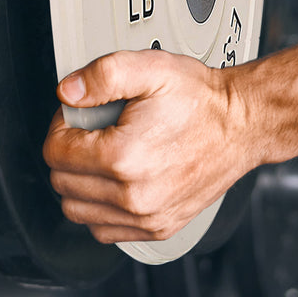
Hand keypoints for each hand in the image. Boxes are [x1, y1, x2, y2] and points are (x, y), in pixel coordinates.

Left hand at [43, 49, 251, 243]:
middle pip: (62, 182)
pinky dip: (99, 206)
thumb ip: (101, 75)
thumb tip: (67, 92)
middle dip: (69, 151)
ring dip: (80, 181)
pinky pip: (103, 229)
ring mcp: (146, 217)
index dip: (62, 125)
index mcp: (124, 157)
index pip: (55, 152)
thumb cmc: (200, 99)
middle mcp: (133, 195)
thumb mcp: (149, 68)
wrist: (242, 123)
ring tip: (104, 151)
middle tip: (94, 128)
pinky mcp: (158, 228)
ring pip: (77, 210)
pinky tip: (116, 178)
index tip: (80, 114)